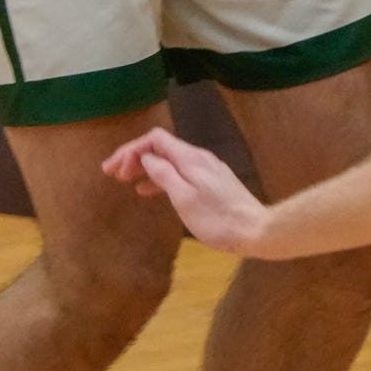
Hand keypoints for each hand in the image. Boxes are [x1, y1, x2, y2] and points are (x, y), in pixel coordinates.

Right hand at [102, 128, 273, 255]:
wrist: (257, 231)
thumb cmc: (217, 220)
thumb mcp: (184, 199)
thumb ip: (164, 174)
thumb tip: (146, 157)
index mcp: (190, 158)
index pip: (154, 139)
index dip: (131, 150)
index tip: (115, 170)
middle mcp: (198, 157)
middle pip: (161, 147)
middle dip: (134, 157)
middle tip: (112, 173)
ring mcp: (207, 169)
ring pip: (169, 160)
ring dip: (146, 167)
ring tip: (127, 181)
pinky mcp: (212, 181)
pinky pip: (179, 171)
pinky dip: (161, 177)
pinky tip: (151, 190)